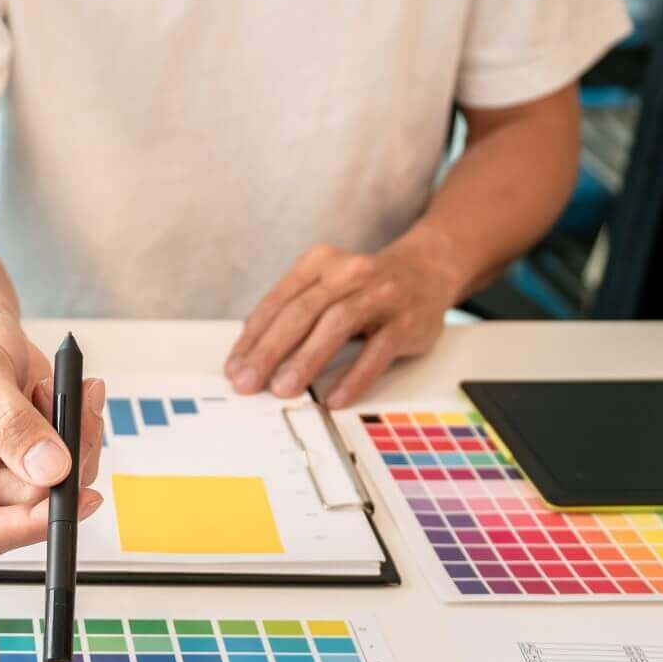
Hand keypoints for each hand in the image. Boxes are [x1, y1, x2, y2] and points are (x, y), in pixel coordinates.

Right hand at [0, 301, 104, 555]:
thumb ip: (11, 422)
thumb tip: (49, 470)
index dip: (31, 524)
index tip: (77, 498)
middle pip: (28, 509)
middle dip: (64, 461)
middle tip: (78, 405)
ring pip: (56, 490)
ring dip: (76, 441)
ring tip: (64, 389)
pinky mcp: (24, 467)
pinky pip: (69, 470)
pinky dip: (80, 433)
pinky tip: (72, 397)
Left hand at [222, 242, 459, 406]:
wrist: (428, 271)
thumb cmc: (364, 288)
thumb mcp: (326, 287)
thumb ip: (293, 313)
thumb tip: (251, 358)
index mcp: (319, 262)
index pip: (278, 301)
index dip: (252, 337)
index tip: (234, 368)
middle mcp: (349, 272)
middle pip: (301, 312)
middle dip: (269, 351)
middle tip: (248, 383)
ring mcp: (381, 294)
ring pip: (336, 325)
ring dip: (306, 360)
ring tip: (283, 389)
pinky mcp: (408, 320)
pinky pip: (378, 350)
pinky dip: (354, 376)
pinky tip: (335, 398)